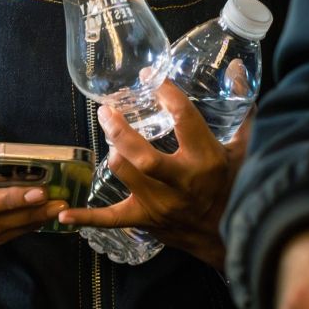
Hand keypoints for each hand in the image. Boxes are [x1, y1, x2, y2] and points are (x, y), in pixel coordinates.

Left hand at [57, 82, 243, 268]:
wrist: (236, 238)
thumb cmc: (237, 186)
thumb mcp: (245, 149)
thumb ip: (241, 110)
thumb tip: (237, 69)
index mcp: (206, 159)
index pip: (184, 120)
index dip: (166, 94)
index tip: (150, 78)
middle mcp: (182, 183)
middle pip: (142, 156)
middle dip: (119, 131)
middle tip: (106, 111)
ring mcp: (161, 203)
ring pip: (124, 173)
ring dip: (113, 153)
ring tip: (110, 137)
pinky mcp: (146, 219)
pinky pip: (110, 220)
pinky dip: (86, 217)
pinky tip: (63, 213)